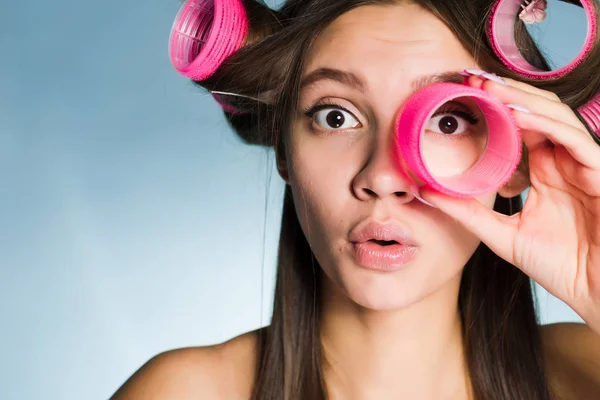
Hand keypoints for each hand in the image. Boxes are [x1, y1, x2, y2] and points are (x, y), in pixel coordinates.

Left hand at [420, 71, 599, 332]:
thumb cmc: (561, 266)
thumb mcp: (502, 235)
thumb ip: (467, 212)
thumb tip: (425, 192)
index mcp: (544, 171)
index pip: (519, 128)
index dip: (493, 110)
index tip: (461, 96)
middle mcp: (564, 161)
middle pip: (536, 113)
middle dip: (504, 94)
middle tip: (469, 79)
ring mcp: (584, 164)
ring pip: (555, 117)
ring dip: (521, 99)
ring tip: (488, 87)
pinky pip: (574, 139)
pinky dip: (546, 124)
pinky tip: (518, 115)